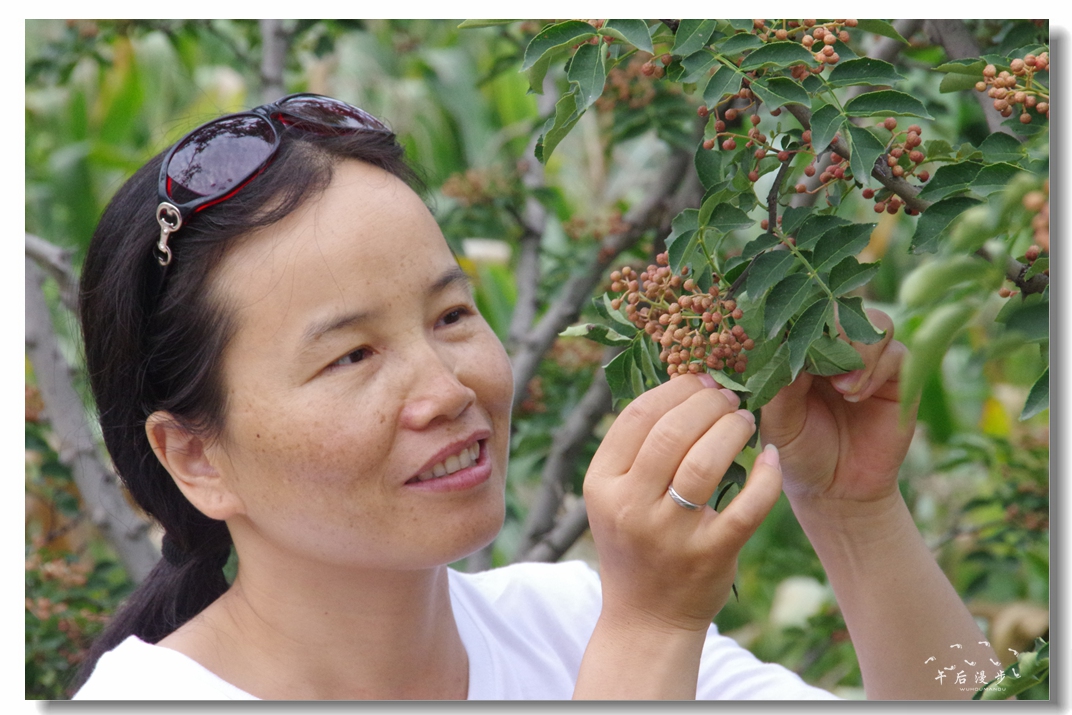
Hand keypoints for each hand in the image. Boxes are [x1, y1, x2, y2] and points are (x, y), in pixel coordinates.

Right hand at [583, 374, 782, 633]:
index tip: (699, 379)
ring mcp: (670, 534)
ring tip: (745, 421)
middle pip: (672, 433)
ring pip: (706, 461)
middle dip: (707, 403)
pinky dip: (766, 476)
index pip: (636, 416)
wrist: (646, 618)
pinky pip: (747, 505)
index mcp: (602, 484)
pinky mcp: (711, 555)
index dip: (674, 389)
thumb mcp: (615, 495)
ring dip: (732, 429)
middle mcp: (630, 507)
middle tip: (728, 397)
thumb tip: (681, 385)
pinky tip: (771, 458)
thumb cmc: (636, 543)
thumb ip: (635, 448)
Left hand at [760, 309, 917, 506]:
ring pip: (875, 323)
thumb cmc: (798, 451)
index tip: (791, 333)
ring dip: (858, 350)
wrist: (836, 490)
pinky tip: (855, 395)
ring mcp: (869, 359)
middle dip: (834, 329)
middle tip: (821, 363)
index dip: (800, 315)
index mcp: (801, 347)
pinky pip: (897, 352)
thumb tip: (784, 347)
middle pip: (844, 308)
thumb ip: (780, 384)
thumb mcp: (778, 420)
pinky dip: (876, 369)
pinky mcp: (899, 377)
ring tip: (841, 388)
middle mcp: (837, 345)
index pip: (804, 312)